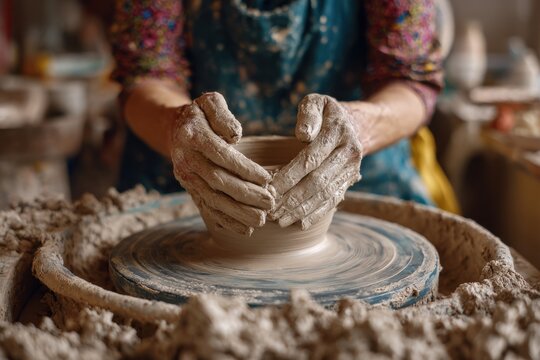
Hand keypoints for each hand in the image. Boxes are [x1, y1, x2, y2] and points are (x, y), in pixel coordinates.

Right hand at [171, 92, 273, 234]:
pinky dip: (226, 221)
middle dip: (245, 194)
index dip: (244, 169)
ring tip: (261, 220)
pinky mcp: (190, 190)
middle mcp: (186, 160)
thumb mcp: (210, 102)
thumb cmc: (201, 114)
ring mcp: (187, 178)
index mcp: (193, 136)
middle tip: (270, 203)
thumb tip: (235, 135)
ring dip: (237, 213)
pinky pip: (207, 209)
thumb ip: (222, 114)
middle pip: (217, 181)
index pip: (221, 155)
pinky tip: (246, 230)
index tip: (267, 178)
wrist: (173, 129)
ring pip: (213, 200)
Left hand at [270, 94, 362, 228]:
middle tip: (270, 210)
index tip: (269, 187)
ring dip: (302, 210)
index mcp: (339, 132)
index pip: (310, 158)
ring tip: (280, 221)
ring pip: (325, 195)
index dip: (289, 175)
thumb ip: (308, 113)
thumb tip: (303, 134)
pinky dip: (316, 214)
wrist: (356, 124)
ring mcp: (352, 170)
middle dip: (292, 198)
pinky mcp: (350, 182)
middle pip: (318, 181)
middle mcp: (349, 153)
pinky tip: (299, 224)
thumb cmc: (326, 112)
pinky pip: (333, 201)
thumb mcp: (317, 101)